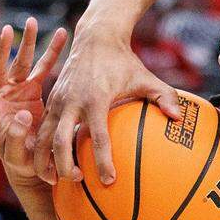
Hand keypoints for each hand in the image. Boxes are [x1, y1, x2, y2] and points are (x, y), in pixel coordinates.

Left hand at [0, 18, 67, 191]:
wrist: (33, 159)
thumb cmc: (21, 161)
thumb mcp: (18, 153)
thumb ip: (18, 137)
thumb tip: (23, 115)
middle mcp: (2, 96)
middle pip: (2, 68)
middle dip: (4, 49)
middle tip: (8, 30)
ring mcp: (18, 91)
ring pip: (22, 62)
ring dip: (28, 43)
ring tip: (32, 21)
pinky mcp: (33, 90)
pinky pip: (44, 68)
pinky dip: (52, 53)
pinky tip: (61, 36)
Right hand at [35, 34, 182, 185]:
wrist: (96, 38)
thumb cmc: (124, 61)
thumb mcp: (146, 77)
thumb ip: (165, 96)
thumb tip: (179, 118)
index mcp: (96, 99)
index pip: (99, 137)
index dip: (103, 161)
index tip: (109, 181)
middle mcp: (72, 101)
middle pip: (61, 142)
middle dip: (65, 166)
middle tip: (78, 182)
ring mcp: (57, 100)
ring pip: (43, 137)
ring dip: (44, 161)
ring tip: (54, 180)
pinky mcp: (50, 99)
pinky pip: (41, 128)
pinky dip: (40, 146)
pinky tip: (48, 162)